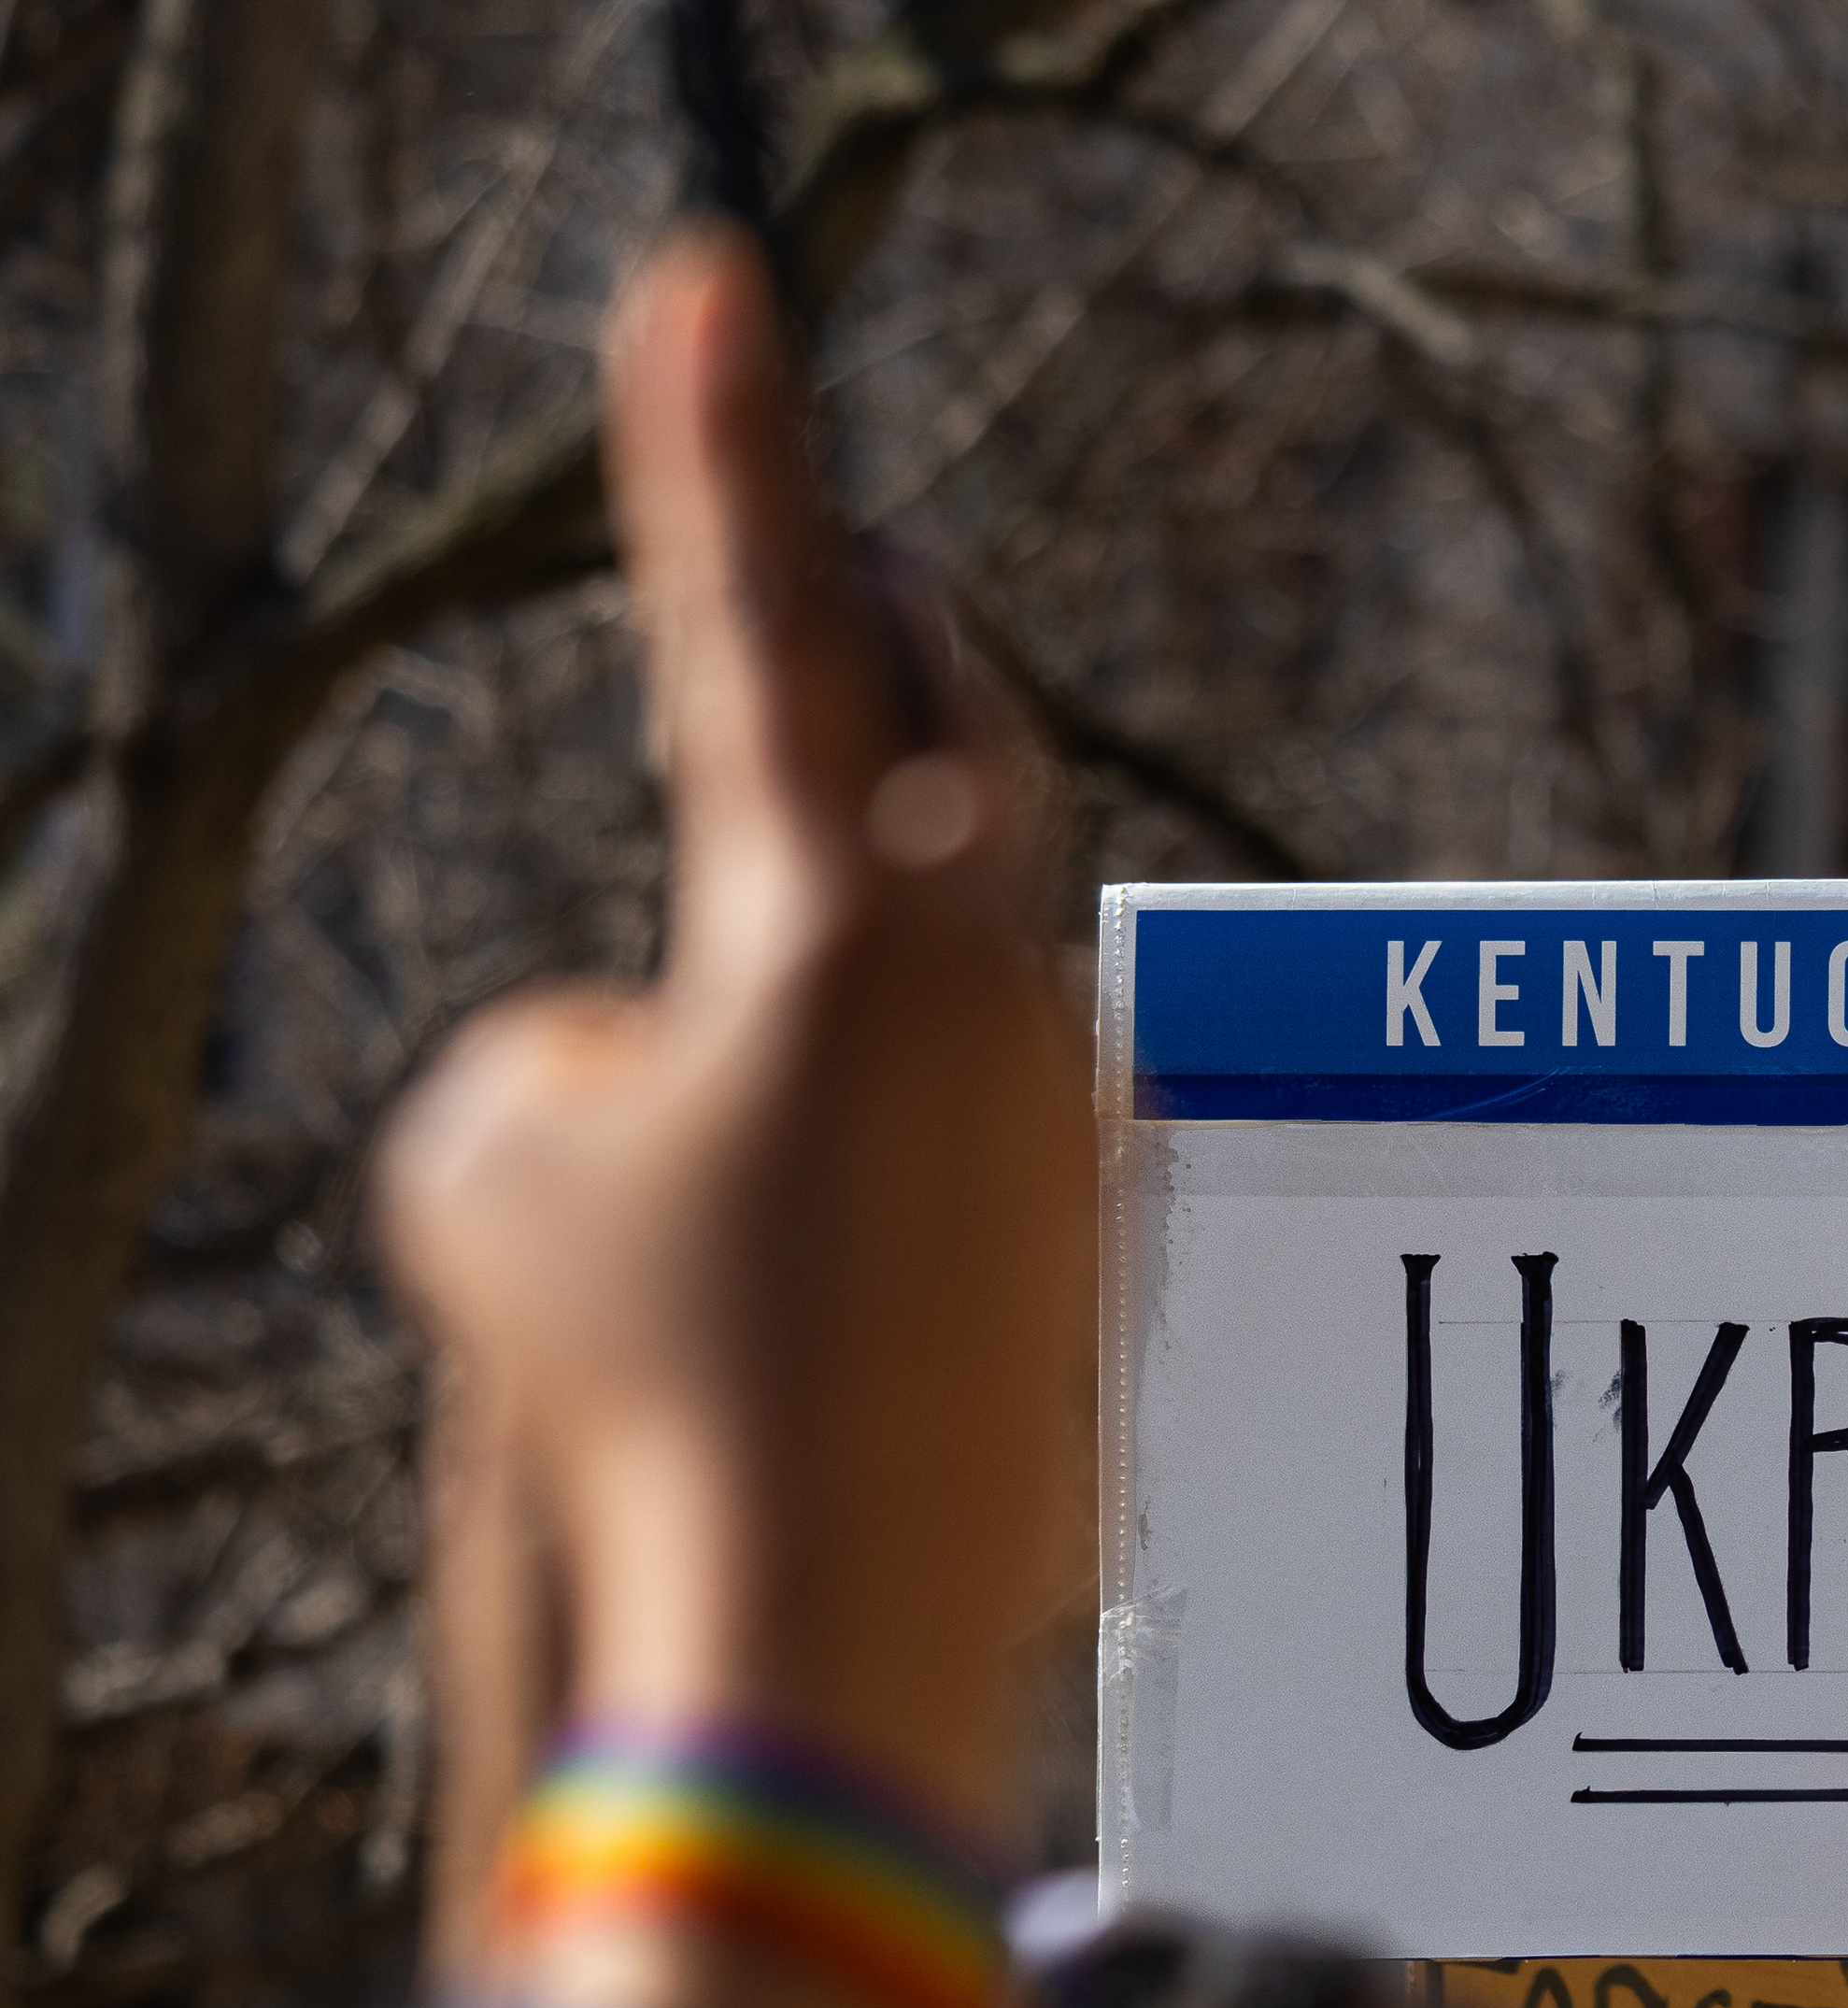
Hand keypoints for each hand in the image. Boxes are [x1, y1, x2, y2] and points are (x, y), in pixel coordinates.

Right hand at [379, 225, 1094, 2007]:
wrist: (822, 1635)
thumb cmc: (639, 1394)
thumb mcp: (496, 1173)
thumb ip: (568, 1049)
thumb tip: (671, 1064)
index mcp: (837, 927)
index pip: (753, 627)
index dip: (711, 447)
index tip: (707, 282)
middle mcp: (998, 987)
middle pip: (956, 727)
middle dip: (888, 630)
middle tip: (844, 565)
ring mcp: (1072, 1109)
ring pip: (980, 935)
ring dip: (883, 922)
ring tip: (784, 1005)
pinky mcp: (1101, 1230)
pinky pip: (1000, 1104)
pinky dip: (918, 1104)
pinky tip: (849, 1215)